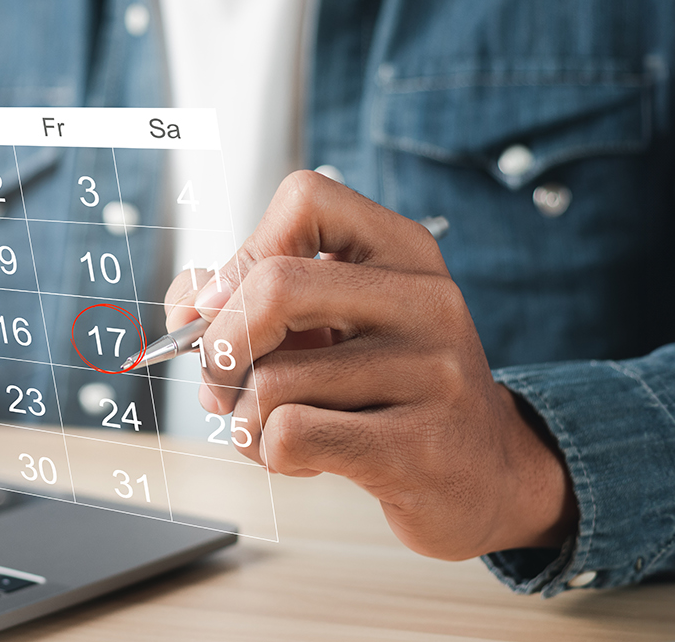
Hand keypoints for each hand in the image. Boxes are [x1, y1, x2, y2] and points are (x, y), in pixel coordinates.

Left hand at [162, 171, 575, 559]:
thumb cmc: (391, 390)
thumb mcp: (339, 323)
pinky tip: (301, 459)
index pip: (305, 198)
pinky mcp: (418, 446)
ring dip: (243, 418)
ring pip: (272, 379)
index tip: (224, 307)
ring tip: (270, 430)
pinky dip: (268, 452)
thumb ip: (256, 295)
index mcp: (405, 252)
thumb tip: (186, 305)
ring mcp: (431, 373)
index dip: (243, 253)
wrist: (488, 474)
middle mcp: (427, 301)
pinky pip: (291, 435)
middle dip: (221, 345)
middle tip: (222, 383)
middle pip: (274, 286)